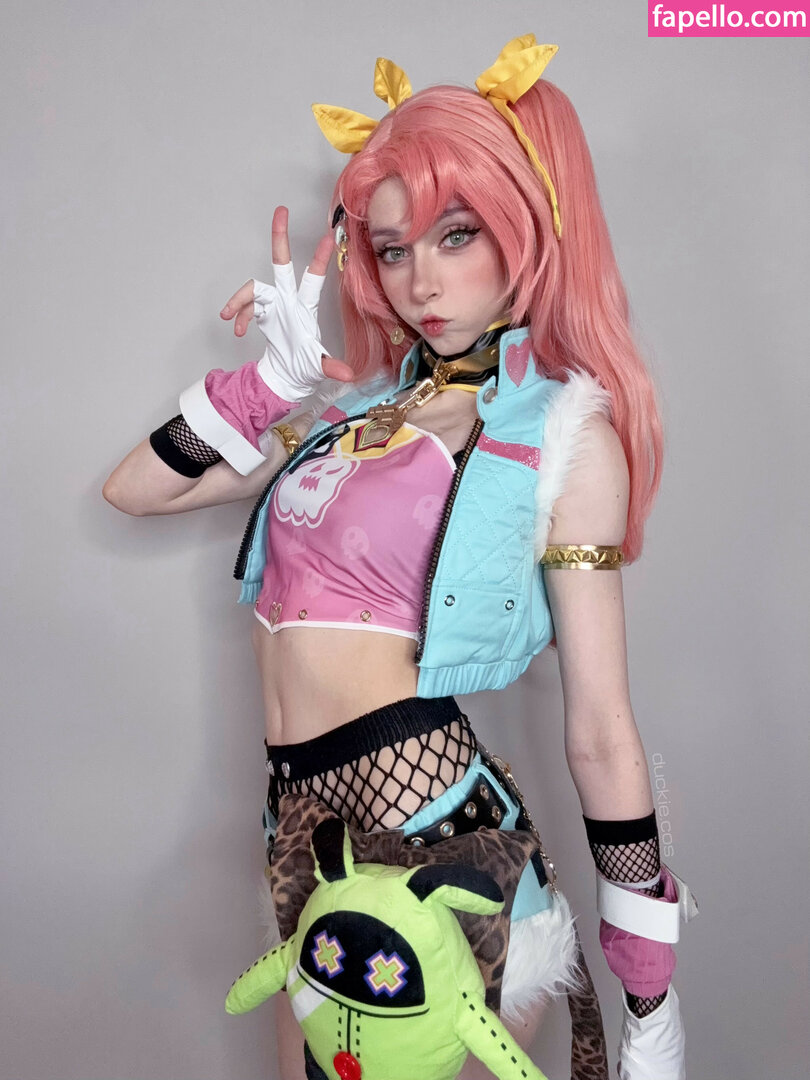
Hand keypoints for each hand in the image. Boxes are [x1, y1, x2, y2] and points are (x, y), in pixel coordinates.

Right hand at [219, 206, 354, 399]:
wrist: (287, 376)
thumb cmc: (305, 367)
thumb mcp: (318, 367)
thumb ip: (330, 368)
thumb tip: (347, 376)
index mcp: (304, 307)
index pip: (313, 278)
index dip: (319, 259)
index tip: (329, 236)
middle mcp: (287, 299)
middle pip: (281, 262)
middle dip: (280, 236)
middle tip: (280, 210)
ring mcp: (272, 304)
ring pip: (253, 287)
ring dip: (239, 300)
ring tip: (229, 317)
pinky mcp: (259, 313)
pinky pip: (243, 307)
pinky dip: (237, 316)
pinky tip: (236, 331)